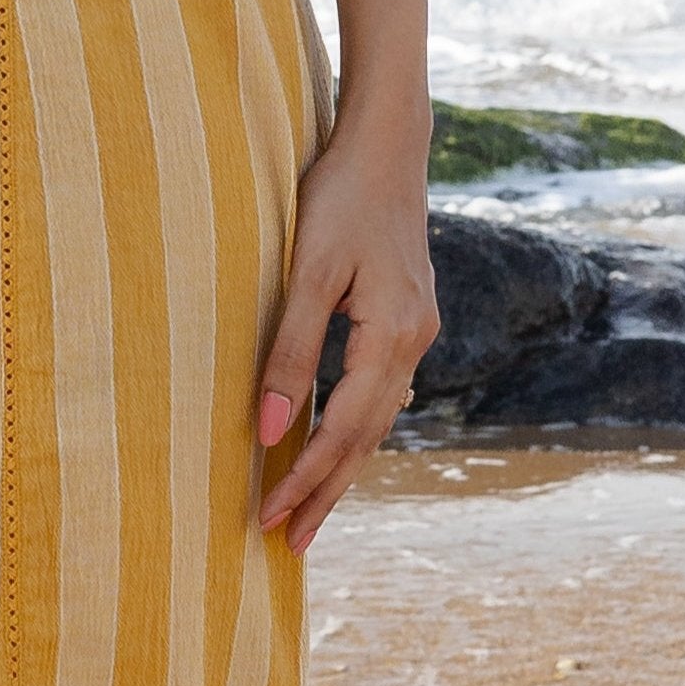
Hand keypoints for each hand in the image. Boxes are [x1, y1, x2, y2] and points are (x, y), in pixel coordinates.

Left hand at [253, 108, 439, 554]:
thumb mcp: (308, 269)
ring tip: (307, 510)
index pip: (344, 431)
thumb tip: (270, 430)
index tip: (268, 519)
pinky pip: (380, 391)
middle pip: (368, 438)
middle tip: (289, 544)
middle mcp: (414, 341)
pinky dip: (354, 425)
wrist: (387, 141)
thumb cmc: (339, 195)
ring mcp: (416, 330)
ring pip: (378, 418)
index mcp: (392, 335)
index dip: (306, 480)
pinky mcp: (406, 316)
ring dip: (342, 465)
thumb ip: (290, 349)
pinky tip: (334, 441)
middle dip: (327, 492)